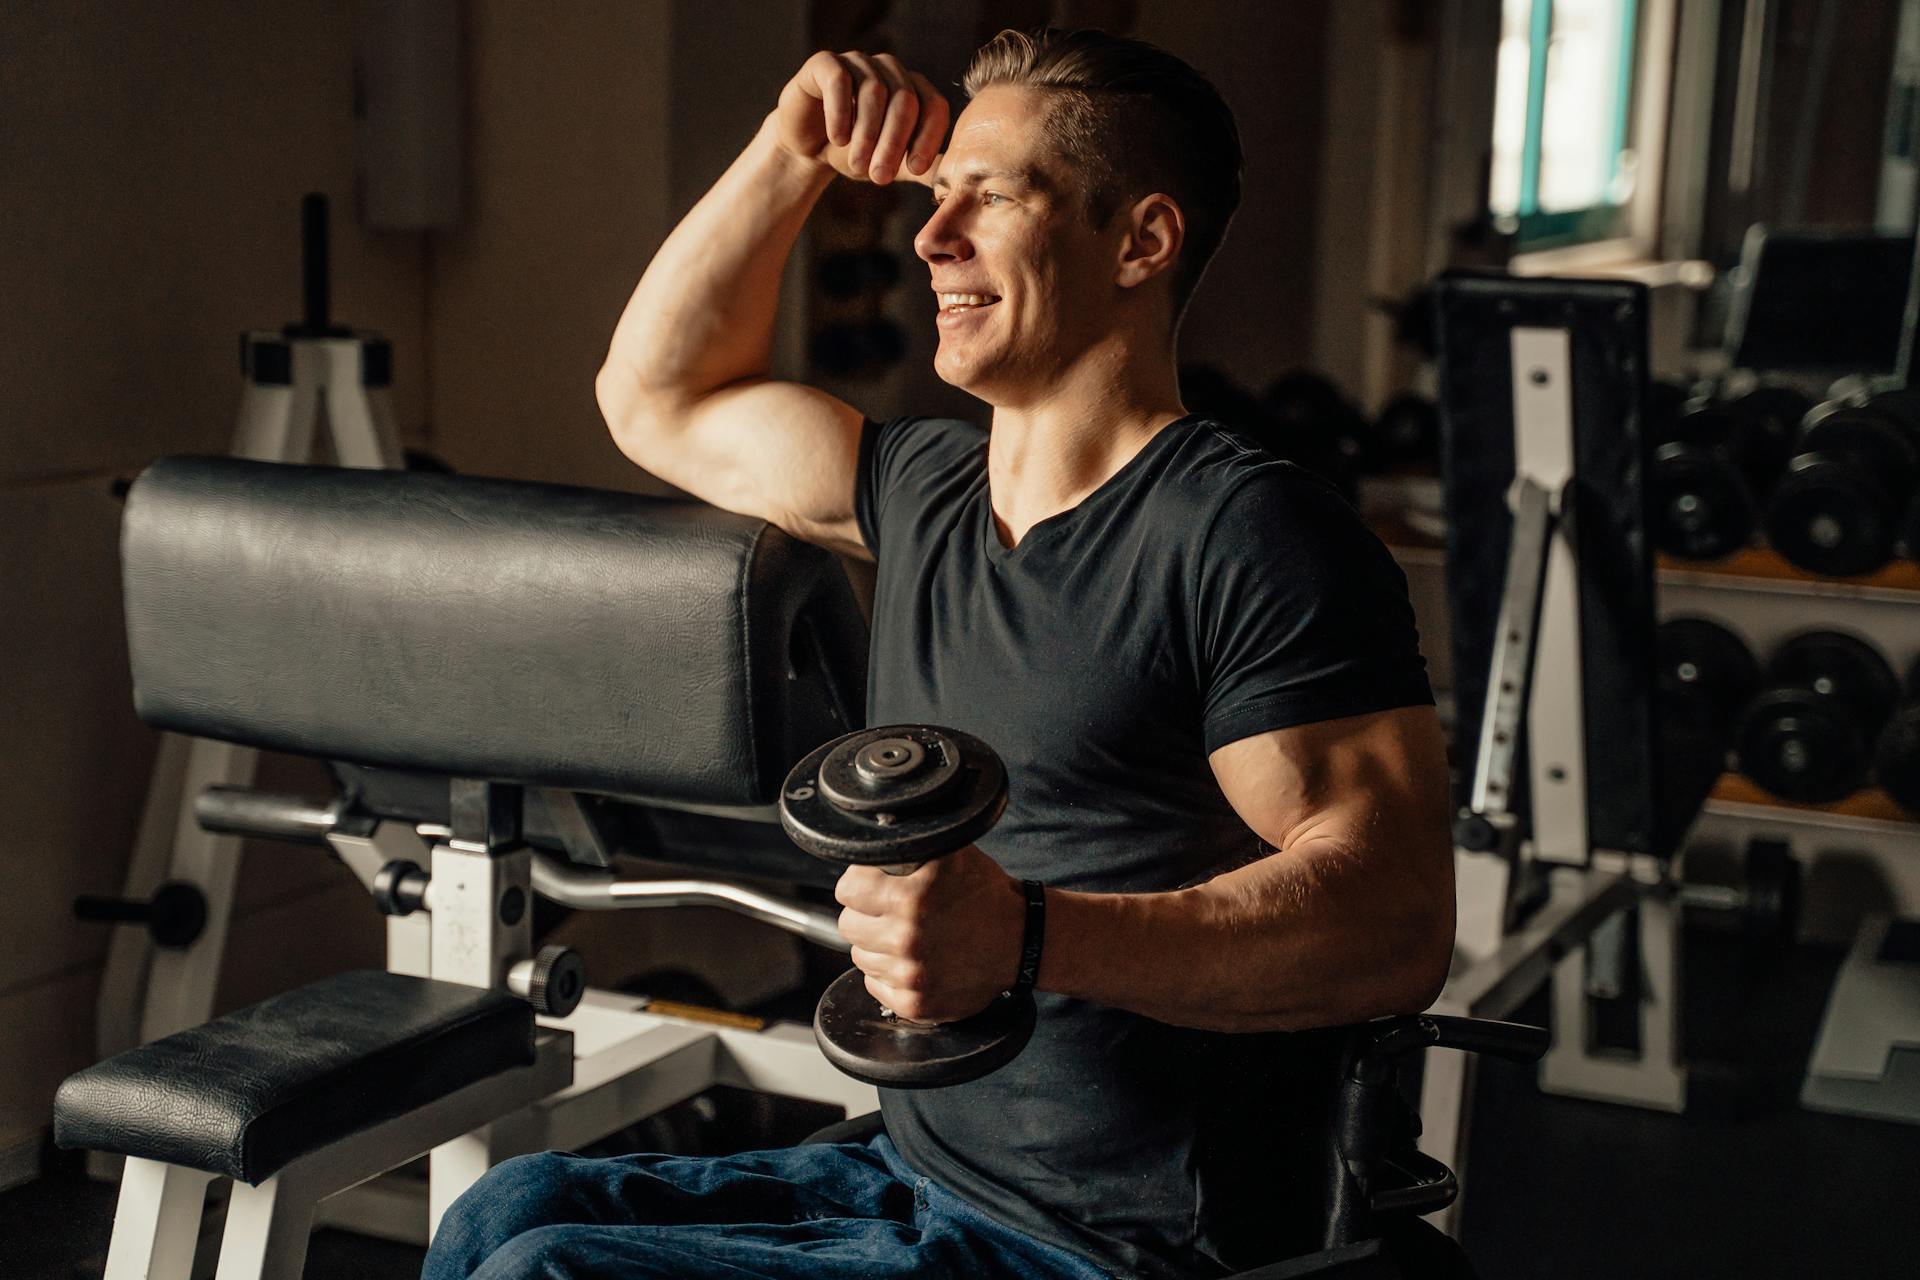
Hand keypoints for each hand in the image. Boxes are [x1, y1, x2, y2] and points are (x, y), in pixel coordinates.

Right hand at [774, 50, 948, 185]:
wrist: (805, 149)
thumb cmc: (853, 153)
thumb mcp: (892, 164)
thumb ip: (921, 168)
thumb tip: (957, 184)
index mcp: (913, 89)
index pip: (934, 106)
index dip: (929, 137)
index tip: (916, 169)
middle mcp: (889, 70)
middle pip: (905, 100)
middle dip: (894, 143)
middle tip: (881, 178)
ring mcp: (858, 62)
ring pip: (874, 91)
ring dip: (867, 135)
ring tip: (858, 166)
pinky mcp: (825, 63)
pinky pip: (839, 80)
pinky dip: (841, 112)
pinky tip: (838, 139)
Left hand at [834, 844, 1023, 1022]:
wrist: (1022, 941)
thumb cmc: (985, 895)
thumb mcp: (951, 854)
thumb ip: (909, 845)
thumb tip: (871, 839)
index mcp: (910, 898)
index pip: (847, 890)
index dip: (860, 884)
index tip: (872, 885)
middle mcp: (907, 938)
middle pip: (849, 925)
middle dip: (866, 914)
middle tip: (891, 911)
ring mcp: (911, 976)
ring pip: (860, 956)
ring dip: (877, 945)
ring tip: (908, 935)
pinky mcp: (916, 1004)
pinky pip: (875, 984)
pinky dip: (889, 974)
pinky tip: (914, 960)